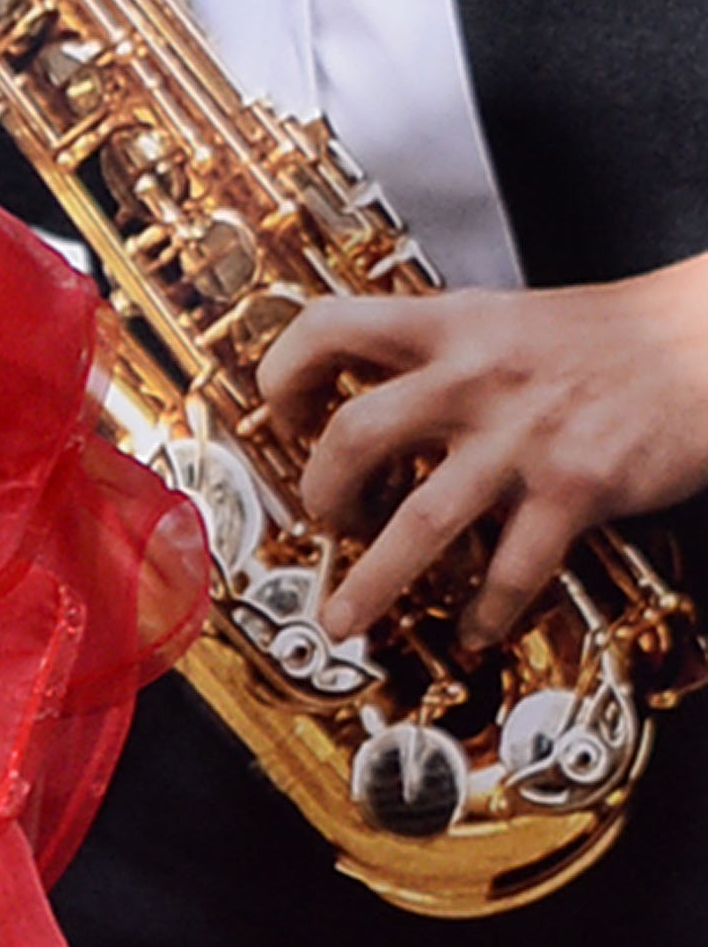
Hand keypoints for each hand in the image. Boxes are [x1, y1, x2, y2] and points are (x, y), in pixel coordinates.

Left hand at [258, 254, 707, 643]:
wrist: (703, 341)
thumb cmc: (608, 337)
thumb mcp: (507, 319)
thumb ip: (440, 354)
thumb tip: (372, 399)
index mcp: (451, 326)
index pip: (329, 328)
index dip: (286, 374)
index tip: (282, 414)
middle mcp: (475, 377)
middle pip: (354, 436)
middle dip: (320, 493)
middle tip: (325, 522)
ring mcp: (523, 436)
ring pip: (418, 520)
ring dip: (371, 582)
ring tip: (345, 619)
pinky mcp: (574, 488)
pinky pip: (510, 567)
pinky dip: (485, 609)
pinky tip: (474, 628)